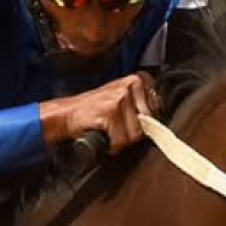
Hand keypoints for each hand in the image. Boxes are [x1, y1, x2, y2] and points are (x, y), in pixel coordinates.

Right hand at [39, 73, 161, 153]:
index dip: (143, 121)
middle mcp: (129, 85)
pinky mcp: (110, 112)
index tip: (128, 120)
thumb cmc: (93, 111)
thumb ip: (141, 105)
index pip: (157, 109)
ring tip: (108, 130)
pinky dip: (112, 145)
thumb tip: (160, 121)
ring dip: (121, 140)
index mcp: (136, 80)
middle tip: (115, 126)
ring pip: (135, 134)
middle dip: (131, 132)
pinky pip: (121, 140)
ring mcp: (120, 98)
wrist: (66, 115)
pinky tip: (102, 134)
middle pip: (147, 124)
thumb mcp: (121, 99)